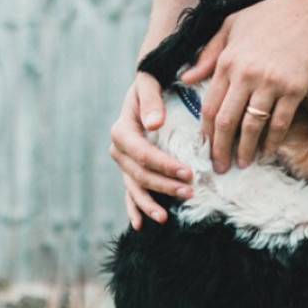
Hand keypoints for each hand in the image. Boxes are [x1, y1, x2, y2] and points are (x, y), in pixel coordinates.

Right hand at [109, 72, 193, 229]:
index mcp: (122, 130)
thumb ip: (151, 101)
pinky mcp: (131, 169)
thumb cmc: (152, 82)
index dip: (164, 165)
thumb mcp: (149, 83)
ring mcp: (124, 162)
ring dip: (149, 203)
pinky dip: (134, 208)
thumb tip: (155, 124)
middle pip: (140, 173)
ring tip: (164, 217)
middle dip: (163, 185)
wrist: (147, 85)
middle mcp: (119, 149)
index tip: (187, 172)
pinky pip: (130, 192)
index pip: (142, 153)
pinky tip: (140, 225)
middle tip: (189, 192)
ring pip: (135, 187)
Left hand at [180, 0, 307, 172]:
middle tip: (219, 168)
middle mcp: (245, 74)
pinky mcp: (295, 88)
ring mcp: (270, 82)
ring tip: (242, 164)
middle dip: (220, 149)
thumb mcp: (233, 24)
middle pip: (225, 122)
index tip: (206, 148)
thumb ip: (209, 52)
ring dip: (245, 150)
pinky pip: (279, 123)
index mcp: (227, 60)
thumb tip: (186, 78)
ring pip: (250, 126)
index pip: (210, 105)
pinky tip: (268, 152)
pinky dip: (272, 141)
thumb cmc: (274, 12)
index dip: (207, 132)